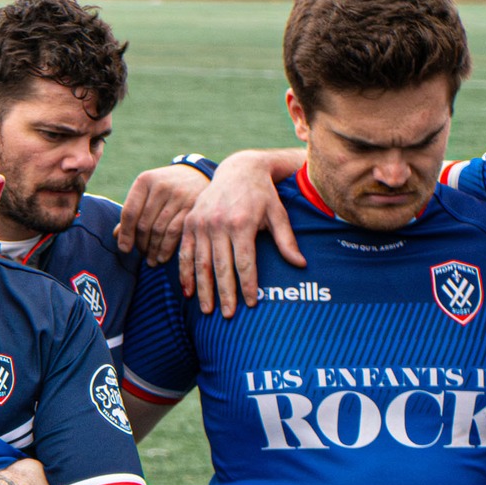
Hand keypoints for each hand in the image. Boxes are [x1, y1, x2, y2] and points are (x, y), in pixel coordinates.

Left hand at [114, 165, 211, 262]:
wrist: (197, 174)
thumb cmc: (166, 187)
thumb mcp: (148, 191)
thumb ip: (133, 211)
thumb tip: (118, 236)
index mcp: (145, 181)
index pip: (129, 212)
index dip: (126, 234)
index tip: (124, 249)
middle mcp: (161, 186)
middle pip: (144, 224)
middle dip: (141, 244)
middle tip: (141, 255)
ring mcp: (178, 196)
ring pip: (158, 230)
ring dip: (152, 250)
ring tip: (151, 260)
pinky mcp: (192, 207)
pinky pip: (174, 233)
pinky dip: (166, 248)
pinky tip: (162, 257)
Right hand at [176, 149, 306, 316]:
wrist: (238, 169)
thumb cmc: (263, 195)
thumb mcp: (279, 214)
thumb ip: (287, 240)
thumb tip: (301, 265)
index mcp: (241, 222)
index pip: (244, 262)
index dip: (247, 285)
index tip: (251, 304)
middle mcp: (218, 224)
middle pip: (220, 266)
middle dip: (224, 293)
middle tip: (228, 315)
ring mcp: (200, 223)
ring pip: (200, 263)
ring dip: (203, 289)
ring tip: (207, 310)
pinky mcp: (189, 223)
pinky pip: (184, 253)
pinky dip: (185, 273)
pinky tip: (188, 292)